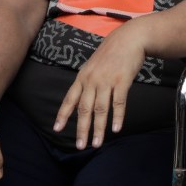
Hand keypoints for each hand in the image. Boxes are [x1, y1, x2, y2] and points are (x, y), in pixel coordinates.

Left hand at [53, 23, 145, 148]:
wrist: (128, 39)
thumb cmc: (110, 54)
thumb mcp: (92, 67)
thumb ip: (86, 84)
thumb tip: (79, 103)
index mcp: (82, 77)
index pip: (70, 99)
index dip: (63, 115)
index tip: (56, 129)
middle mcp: (92, 80)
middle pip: (84, 108)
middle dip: (82, 129)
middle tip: (80, 146)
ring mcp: (107, 80)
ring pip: (100, 109)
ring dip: (98, 128)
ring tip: (97, 144)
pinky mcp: (122, 80)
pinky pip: (118, 102)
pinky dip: (117, 117)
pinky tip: (116, 129)